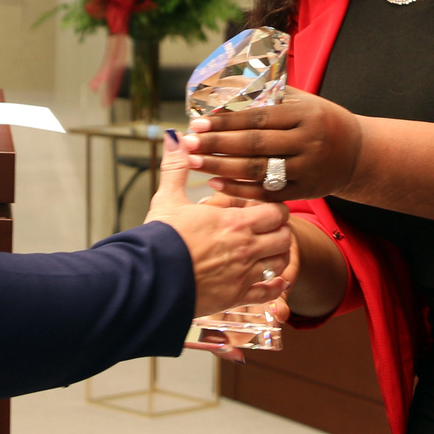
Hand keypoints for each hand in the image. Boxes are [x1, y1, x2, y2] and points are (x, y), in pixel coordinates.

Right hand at [145, 134, 291, 316]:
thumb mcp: (168, 198)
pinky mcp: (236, 296)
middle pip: (284, 236)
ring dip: (277, 256)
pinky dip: (275, 287)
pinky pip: (269, 292)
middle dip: (279, 231)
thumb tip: (174, 137)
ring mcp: (243, 274)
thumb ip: (176, 166)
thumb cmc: (159, 238)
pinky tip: (274, 282)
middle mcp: (246, 247)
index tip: (264, 209)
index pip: (276, 211)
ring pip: (280, 263)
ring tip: (267, 251)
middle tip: (268, 229)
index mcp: (235, 221)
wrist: (149, 278)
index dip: (274, 209)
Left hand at [182, 88, 362, 200]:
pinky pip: (268, 192)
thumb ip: (269, 96)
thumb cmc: (319, 121)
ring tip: (193, 162)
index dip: (226, 122)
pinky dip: (240, 190)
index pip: (258, 118)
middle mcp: (307, 141)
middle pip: (254, 145)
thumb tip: (226, 88)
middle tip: (187, 144)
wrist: (357, 153)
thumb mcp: (302, 102)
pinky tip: (215, 183)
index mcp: (304, 114)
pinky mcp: (306, 191)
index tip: (197, 123)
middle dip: (216, 145)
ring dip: (222, 167)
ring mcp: (307, 168)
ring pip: (258, 170)